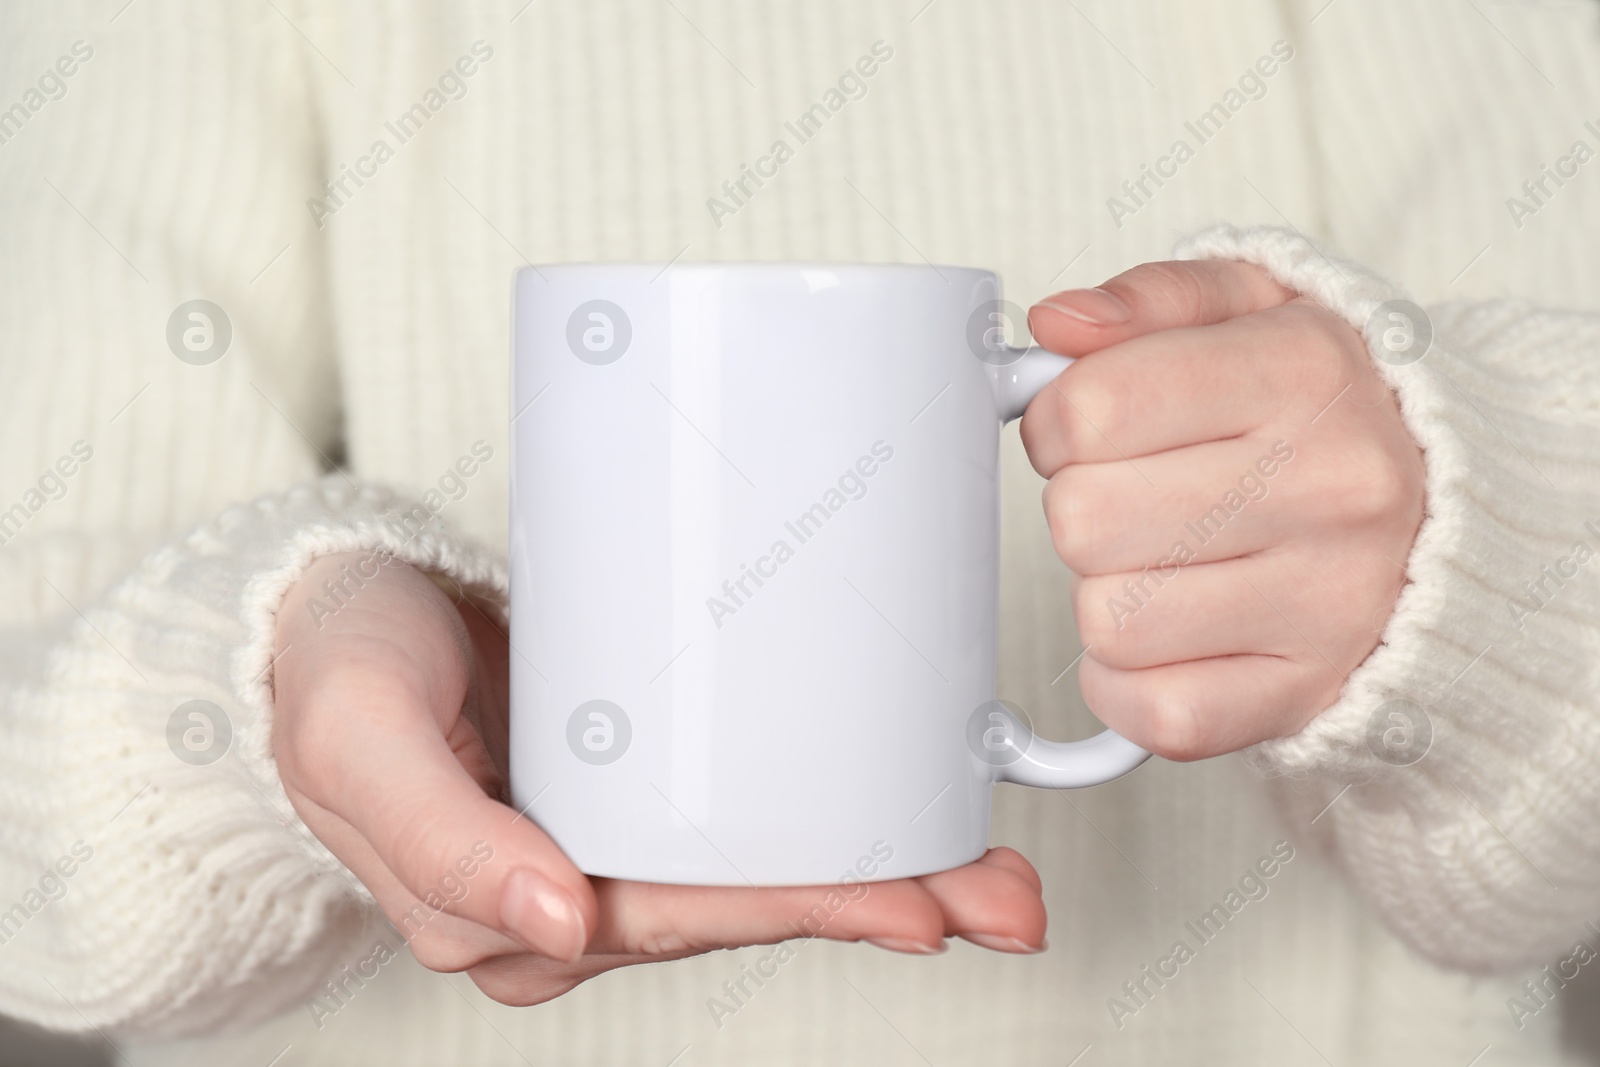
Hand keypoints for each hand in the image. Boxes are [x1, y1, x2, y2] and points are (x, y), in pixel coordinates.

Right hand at [271, 553, 1047, 1005]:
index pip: (689, 916)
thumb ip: (441, 843)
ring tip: (984, 864)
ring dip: (872, 870)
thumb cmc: (333, 679)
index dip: (808, 912)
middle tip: (1000, 894)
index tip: (918, 906)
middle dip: (878, 902)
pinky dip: (819, 821)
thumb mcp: (359, 746)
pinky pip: (733, 820)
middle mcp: (573, 894)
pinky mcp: (628, 786)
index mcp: (514, 912)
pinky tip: (892, 814)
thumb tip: (558, 927)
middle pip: (747, 905)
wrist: (325, 620)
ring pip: (755, 873)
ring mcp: (606, 842)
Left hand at [1019, 259, 1424, 760]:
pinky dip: (1131, 683)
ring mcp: (1329, 602)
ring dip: (1106, 594)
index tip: (1089, 426)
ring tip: (1164, 560)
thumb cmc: (1326, 406)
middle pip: (1083, 521)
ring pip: (1109, 621)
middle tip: (1134, 494)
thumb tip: (1055, 325)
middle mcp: (1330, 489)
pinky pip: (1158, 716)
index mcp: (1304, 373)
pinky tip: (1167, 633)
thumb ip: (1148, 300)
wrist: (1456, 510)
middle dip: (1081, 505)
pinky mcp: (1312, 694)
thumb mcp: (1252, 305)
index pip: (1090, 410)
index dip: (1056, 421)